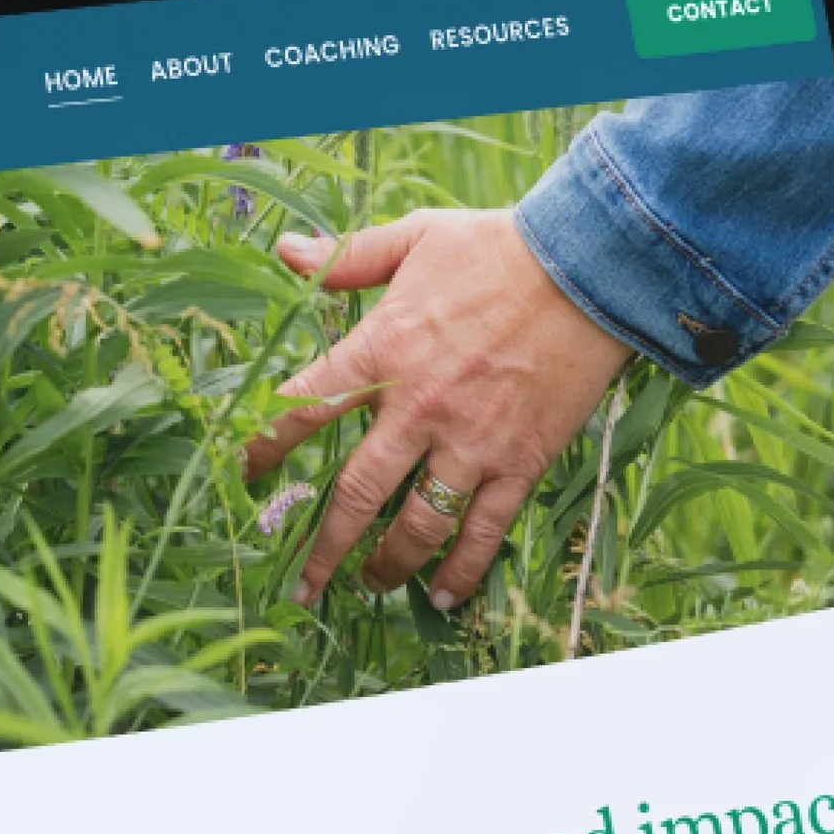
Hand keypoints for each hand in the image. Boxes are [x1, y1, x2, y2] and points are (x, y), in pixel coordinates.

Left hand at [245, 207, 630, 608]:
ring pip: (417, 525)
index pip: (304, 409)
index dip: (265, 448)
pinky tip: (444, 598)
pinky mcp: (519, 461)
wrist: (589, 267)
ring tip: (370, 587)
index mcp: (383, 350)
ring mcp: (470, 442)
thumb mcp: (417, 236)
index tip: (243, 478)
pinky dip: (462, 571)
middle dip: (323, 547)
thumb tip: (285, 250)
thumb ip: (347, 256)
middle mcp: (418, 407)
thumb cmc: (499, 247)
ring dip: (388, 566)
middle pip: (355, 494)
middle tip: (303, 585)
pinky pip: (483, 531)